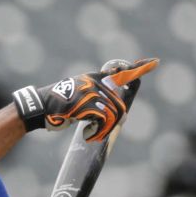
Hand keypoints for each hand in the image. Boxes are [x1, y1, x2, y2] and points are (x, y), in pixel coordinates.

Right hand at [12, 58, 158, 140]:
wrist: (40, 107)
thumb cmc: (57, 107)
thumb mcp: (77, 95)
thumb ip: (95, 97)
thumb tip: (119, 113)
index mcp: (93, 78)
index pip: (120, 72)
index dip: (139, 67)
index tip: (155, 62)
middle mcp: (94, 82)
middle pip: (118, 105)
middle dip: (114, 121)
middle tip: (98, 130)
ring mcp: (91, 92)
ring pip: (114, 114)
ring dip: (104, 129)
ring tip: (91, 134)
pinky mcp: (88, 103)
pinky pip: (105, 120)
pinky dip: (99, 132)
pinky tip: (88, 135)